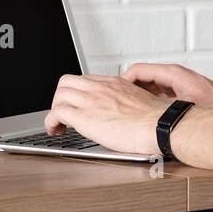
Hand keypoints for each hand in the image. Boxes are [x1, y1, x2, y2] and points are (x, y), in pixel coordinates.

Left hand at [45, 74, 171, 154]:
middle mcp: (99, 88)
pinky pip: (56, 113)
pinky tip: (57, 131)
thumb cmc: (156, 120)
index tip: (79, 104)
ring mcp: (90, 100)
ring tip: (59, 125)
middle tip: (66, 113)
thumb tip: (126, 112)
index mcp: (114, 84)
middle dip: (62, 98)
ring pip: (59, 95)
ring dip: (55, 110)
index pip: (85, 80)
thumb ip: (127, 101)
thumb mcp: (141, 101)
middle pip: (66, 82)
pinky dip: (52, 122)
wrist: (160, 125)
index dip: (77, 93)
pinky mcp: (84, 117)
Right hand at [121, 63, 212, 107]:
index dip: (122, 81)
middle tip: (116, 102)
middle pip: (140, 77)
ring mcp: (175, 84)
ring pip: (147, 86)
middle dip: (127, 89)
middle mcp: (172, 76)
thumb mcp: (185, 102)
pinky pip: (156, 94)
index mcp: (171, 73)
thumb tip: (143, 105)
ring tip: (126, 109)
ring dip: (136, 96)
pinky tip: (144, 115)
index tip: (113, 92)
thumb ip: (162, 102)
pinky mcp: (179, 93)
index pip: (137, 70)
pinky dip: (147, 102)